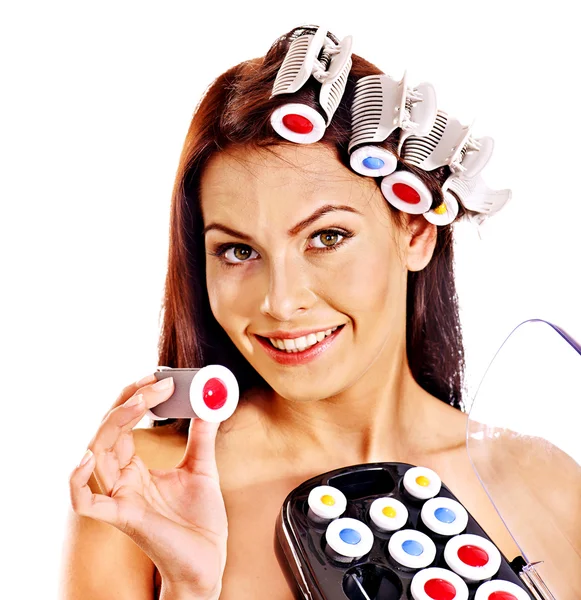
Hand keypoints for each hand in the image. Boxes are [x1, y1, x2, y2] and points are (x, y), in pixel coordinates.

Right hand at [69, 375, 226, 599]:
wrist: (209, 560)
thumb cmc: (200, 520)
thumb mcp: (202, 467)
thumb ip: (202, 436)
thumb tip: (209, 403)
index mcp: (137, 468)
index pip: (123, 425)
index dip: (135, 398)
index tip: (158, 378)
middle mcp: (123, 480)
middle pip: (107, 432)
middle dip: (128, 402)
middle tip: (156, 382)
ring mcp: (120, 498)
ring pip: (96, 455)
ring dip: (115, 423)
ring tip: (140, 400)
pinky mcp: (124, 518)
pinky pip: (85, 503)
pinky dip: (77, 481)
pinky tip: (88, 457)